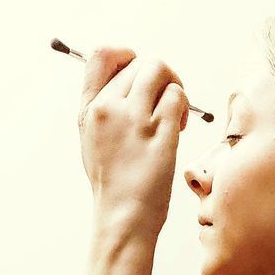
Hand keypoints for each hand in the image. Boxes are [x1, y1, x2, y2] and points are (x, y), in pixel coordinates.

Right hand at [78, 49, 188, 235]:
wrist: (123, 219)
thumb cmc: (114, 187)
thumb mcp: (93, 142)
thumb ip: (105, 110)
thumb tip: (127, 84)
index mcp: (89, 109)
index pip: (102, 55)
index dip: (126, 55)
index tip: (140, 74)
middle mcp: (108, 109)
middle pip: (139, 63)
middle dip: (159, 78)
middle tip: (165, 105)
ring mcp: (134, 120)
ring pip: (160, 71)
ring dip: (174, 86)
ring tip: (175, 115)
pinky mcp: (159, 133)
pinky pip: (177, 96)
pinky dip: (184, 105)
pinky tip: (181, 126)